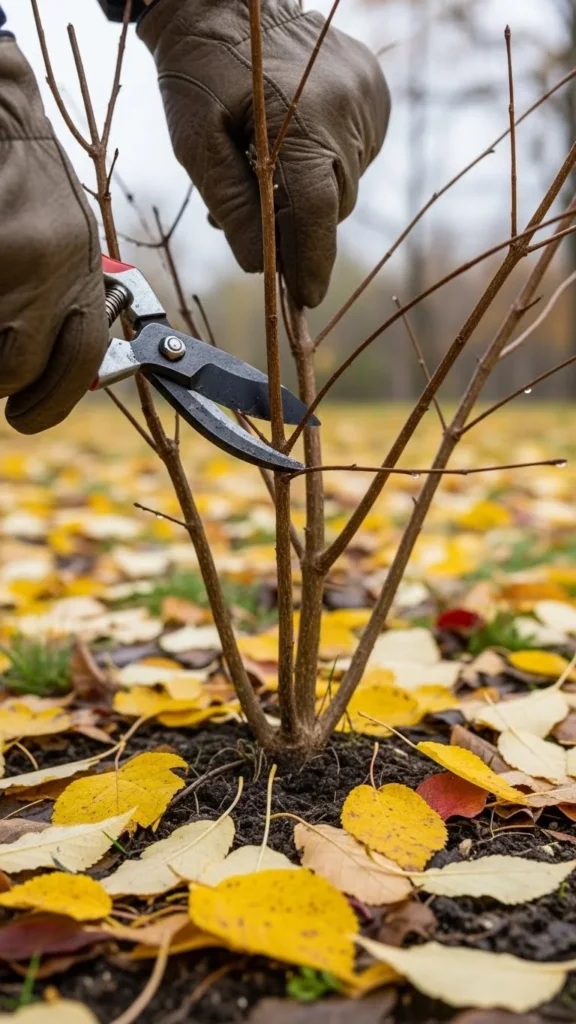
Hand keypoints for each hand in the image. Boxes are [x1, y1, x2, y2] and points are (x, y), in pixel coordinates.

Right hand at [0, 39, 107, 432]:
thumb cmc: (22, 181)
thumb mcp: (61, 244)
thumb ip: (60, 304)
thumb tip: (37, 370)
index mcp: (82, 274)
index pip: (80, 364)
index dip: (49, 404)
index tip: (26, 416)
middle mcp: (53, 271)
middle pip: (18, 369)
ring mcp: (12, 261)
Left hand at [138, 0, 389, 307]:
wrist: (226, 1)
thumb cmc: (199, 71)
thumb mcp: (194, 141)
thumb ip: (230, 204)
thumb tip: (259, 265)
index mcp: (300, 117)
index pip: (316, 210)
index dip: (311, 260)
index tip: (305, 298)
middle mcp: (345, 107)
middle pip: (332, 205)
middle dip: (300, 226)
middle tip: (258, 219)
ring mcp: (366, 98)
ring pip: (346, 184)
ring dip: (311, 194)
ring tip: (266, 171)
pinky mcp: (374, 92)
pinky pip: (358, 156)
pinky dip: (328, 165)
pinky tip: (296, 143)